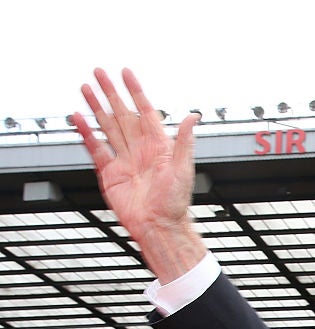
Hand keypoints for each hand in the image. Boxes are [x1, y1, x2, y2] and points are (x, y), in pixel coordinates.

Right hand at [72, 68, 204, 282]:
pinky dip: (87, 133)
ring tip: (86, 88)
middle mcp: (140, 150)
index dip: (135, 92)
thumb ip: (184, 141)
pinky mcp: (110, 173)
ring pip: (108, 126)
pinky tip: (78, 118)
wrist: (158, 227)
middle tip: (98, 72)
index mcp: (158, 146)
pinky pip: (96, 148)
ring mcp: (124, 160)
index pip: (145, 111)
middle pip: (122, 114)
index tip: (126, 73)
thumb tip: (193, 116)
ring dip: (97, 107)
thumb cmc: (175, 203)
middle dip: (111, 93)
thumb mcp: (182, 169)